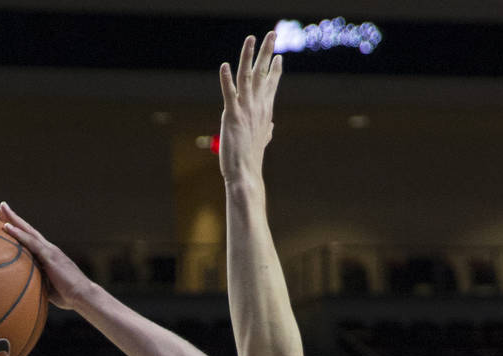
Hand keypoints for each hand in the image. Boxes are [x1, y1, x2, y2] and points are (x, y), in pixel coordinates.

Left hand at [0, 202, 90, 310]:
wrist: (84, 296)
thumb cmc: (69, 296)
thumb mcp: (49, 288)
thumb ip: (38, 284)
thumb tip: (24, 288)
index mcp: (49, 257)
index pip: (32, 240)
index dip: (20, 230)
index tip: (6, 222)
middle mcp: (50, 250)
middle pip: (29, 230)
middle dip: (15, 218)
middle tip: (2, 207)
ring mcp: (50, 251)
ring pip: (29, 231)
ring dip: (14, 219)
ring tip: (1, 208)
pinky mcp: (50, 256)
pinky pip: (31, 242)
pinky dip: (18, 234)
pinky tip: (6, 226)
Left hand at [219, 33, 282, 183]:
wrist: (245, 175)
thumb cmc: (251, 161)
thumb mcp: (261, 142)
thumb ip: (266, 131)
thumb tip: (271, 128)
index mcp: (264, 113)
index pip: (271, 86)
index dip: (275, 70)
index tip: (279, 56)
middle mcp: (257, 108)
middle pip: (262, 74)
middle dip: (267, 53)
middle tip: (272, 34)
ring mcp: (245, 111)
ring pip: (247, 77)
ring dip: (248, 56)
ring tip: (251, 38)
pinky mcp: (232, 117)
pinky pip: (229, 94)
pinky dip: (226, 80)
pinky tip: (224, 65)